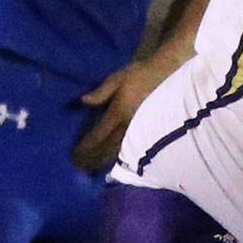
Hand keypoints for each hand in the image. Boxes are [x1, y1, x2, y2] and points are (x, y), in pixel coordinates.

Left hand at [74, 54, 174, 171]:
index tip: (74, 153)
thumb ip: (101, 92)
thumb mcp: (118, 78)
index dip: (86, 145)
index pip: (99, 134)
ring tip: (93, 168)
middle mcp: (129, 124)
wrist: (168, 74)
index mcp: (119, 112)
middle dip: (93, 157)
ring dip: (105, 159)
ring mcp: (140, 129)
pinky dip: (120, 155)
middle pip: (108, 146)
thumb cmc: (141, 74)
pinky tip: (114, 161)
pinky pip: (132, 147)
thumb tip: (82, 101)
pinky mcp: (148, 130)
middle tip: (79, 167)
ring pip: (120, 149)